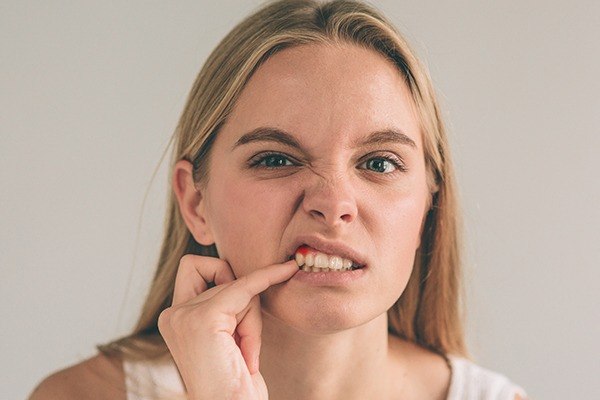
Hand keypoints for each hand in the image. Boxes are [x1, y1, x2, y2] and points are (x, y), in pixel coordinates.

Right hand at [158, 254, 297, 399]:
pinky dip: (268, 277)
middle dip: (244, 305)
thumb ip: (224, 306)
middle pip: (221, 277)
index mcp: (174, 318)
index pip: (194, 268)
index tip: (249, 278)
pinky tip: (286, 271)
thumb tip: (244, 273)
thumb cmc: (234, 385)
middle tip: (244, 344)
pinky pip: (246, 286)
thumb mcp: (225, 337)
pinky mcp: (204, 319)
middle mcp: (172, 315)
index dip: (221, 271)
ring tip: (245, 356)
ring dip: (252, 321)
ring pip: (238, 287)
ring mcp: (184, 316)